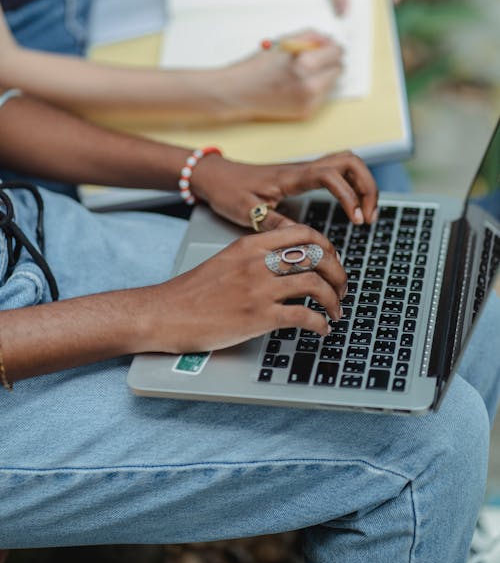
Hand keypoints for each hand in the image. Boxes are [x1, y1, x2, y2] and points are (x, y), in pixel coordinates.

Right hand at [144, 224, 345, 352]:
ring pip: (316, 284)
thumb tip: (287, 264)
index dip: (327, 247)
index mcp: (251, 244)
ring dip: (334, 300)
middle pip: (317, 256)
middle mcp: (258, 262)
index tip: (332, 261)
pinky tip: (322, 329)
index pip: (304, 233)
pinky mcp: (258, 316)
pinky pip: (304, 316)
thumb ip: (256, 257)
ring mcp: (259, 288)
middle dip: (338, 273)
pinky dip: (321, 323)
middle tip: (342, 288)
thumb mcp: (227, 260)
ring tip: (336, 311)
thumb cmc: (193, 291)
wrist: (166, 313)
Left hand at [191, 150, 377, 230]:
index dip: (349, 196)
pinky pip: (338, 171)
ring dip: (363, 185)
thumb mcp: (248, 212)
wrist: (214, 176)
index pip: (331, 176)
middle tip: (369, 217)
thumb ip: (275, 223)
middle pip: (350, 161)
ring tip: (366, 213)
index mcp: (291, 177)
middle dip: (367, 187)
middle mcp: (302, 169)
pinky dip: (352, 186)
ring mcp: (305, 170)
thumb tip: (303, 239)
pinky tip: (352, 207)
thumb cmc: (228, 191)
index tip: (356, 220)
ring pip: (347, 162)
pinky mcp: (303, 175)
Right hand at [222, 31, 342, 120]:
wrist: (239, 93)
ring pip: (331, 83)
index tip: (329, 46)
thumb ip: (309, 37)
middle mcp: (311, 85)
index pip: (336, 52)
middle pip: (338, 69)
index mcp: (306, 64)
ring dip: (323, 75)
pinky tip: (298, 85)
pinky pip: (321, 96)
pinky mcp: (306, 112)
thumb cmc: (257, 67)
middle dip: (329, 61)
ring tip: (302, 73)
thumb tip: (327, 39)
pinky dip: (315, 89)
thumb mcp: (283, 43)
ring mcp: (310, 101)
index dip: (332, 46)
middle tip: (316, 58)